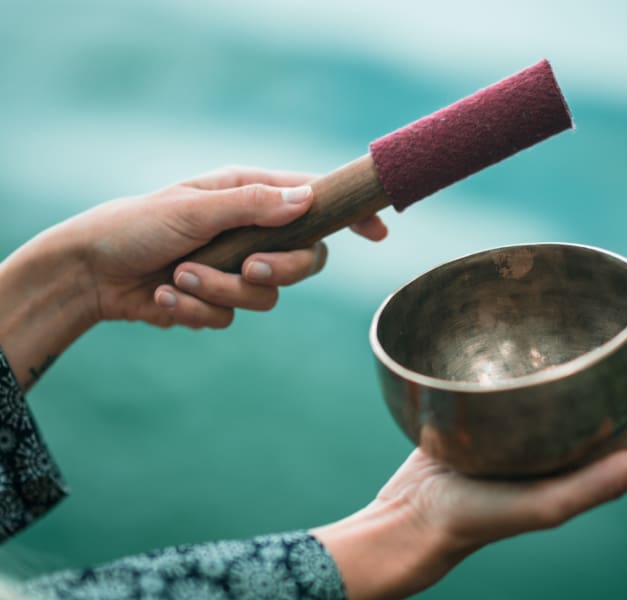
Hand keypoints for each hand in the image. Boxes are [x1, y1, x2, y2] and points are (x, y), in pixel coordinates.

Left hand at [70, 166, 387, 328]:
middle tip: (248, 266)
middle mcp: (249, 231)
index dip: (348, 216)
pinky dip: (198, 310)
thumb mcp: (192, 208)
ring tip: (179, 278)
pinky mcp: (218, 300)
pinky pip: (231, 317)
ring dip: (219, 291)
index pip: (312, 202)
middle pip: (304, 260)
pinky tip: (165, 296)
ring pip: (266, 295)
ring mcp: (235, 268)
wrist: (91, 273)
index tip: (379, 231)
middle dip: (278, 269)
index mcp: (247, 197)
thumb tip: (307, 201)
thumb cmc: (135, 225)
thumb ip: (251, 206)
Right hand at [314, 308, 626, 598]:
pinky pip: (548, 369)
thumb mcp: (543, 505)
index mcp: (590, 455)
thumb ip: (600, 485)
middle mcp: (573, 434)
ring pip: (593, 373)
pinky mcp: (506, 406)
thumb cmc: (478, 517)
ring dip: (622, 344)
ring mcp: (541, 420)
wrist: (416, 513)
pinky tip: (568, 326)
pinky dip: (567, 344)